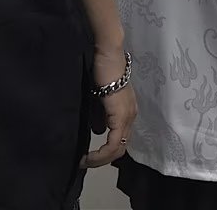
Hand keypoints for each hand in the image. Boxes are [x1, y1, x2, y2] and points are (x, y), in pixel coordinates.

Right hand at [81, 49, 136, 168]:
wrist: (107, 54)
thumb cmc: (101, 69)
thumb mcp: (99, 97)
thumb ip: (99, 115)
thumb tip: (96, 132)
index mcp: (127, 111)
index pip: (120, 139)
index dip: (105, 152)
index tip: (88, 156)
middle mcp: (131, 116)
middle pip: (121, 149)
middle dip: (102, 159)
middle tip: (86, 161)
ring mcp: (128, 116)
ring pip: (119, 149)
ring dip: (101, 159)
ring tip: (85, 161)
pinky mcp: (121, 116)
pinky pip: (113, 144)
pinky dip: (101, 153)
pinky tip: (88, 155)